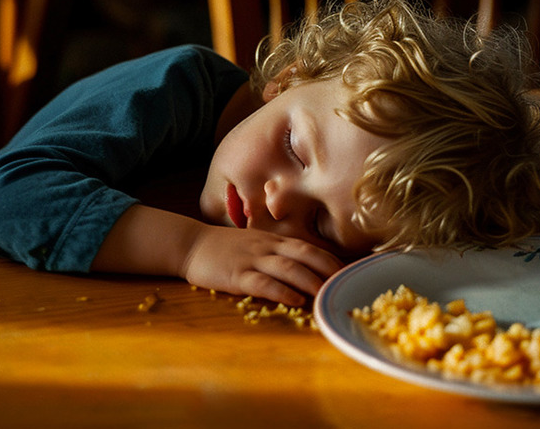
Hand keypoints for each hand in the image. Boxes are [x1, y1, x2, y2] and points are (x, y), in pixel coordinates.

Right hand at [180, 224, 342, 305]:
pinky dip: (281, 291)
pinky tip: (294, 300)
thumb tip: (304, 269)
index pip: (309, 247)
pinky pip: (262, 282)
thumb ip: (277, 253)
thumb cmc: (224, 248)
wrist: (191, 244)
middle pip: (305, 254)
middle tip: (346, 286)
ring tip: (325, 295)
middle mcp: (267, 247)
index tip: (348, 274)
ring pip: (287, 268)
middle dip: (328, 270)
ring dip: (309, 281)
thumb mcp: (255, 244)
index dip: (330, 260)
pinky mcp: (236, 274)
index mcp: (273, 240)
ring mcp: (252, 260)